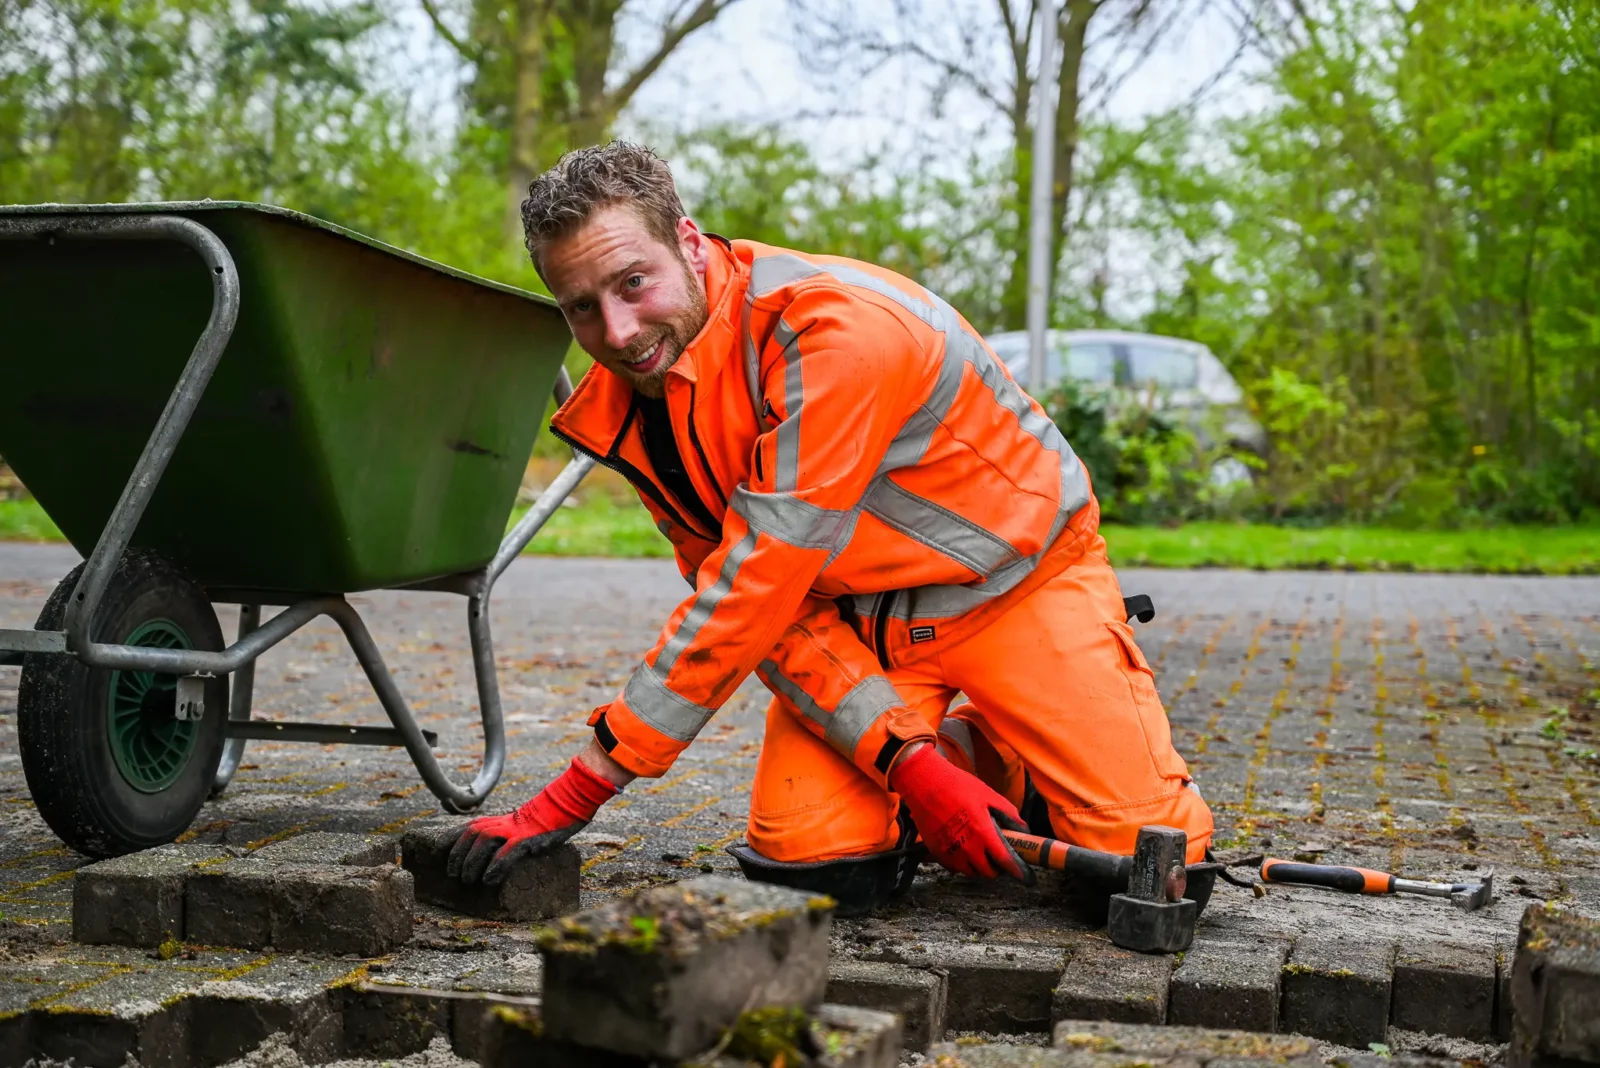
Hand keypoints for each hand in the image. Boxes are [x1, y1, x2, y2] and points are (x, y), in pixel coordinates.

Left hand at [449, 756, 619, 884]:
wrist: (565, 805)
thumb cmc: (542, 820)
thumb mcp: (516, 826)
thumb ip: (502, 836)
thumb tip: (489, 857)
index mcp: (496, 820)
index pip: (465, 828)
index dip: (449, 841)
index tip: (438, 855)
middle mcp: (500, 823)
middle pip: (470, 836)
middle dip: (457, 856)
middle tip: (453, 875)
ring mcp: (514, 830)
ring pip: (483, 843)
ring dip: (471, 863)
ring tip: (468, 880)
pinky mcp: (528, 839)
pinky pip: (507, 853)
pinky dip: (495, 866)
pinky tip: (489, 880)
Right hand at [890, 743, 1032, 882]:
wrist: (924, 783)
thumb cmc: (957, 786)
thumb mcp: (988, 795)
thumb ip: (1009, 814)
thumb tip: (1023, 829)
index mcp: (982, 832)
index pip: (1005, 861)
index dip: (1018, 872)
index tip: (1026, 877)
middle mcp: (967, 848)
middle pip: (988, 872)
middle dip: (997, 868)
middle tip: (998, 857)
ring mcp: (950, 852)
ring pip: (971, 872)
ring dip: (979, 866)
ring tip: (980, 852)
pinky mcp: (936, 852)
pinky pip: (954, 867)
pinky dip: (962, 863)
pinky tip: (963, 848)